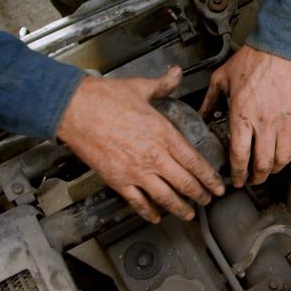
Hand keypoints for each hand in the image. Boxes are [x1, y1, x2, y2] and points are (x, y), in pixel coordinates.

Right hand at [57, 67, 223, 221]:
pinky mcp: (117, 180)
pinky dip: (148, 212)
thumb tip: (175, 74)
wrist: (73, 109)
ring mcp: (135, 171)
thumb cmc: (103, 98)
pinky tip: (155, 216)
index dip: (209, 177)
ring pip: (165, 197)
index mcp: (163, 133)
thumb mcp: (140, 87)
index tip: (217, 185)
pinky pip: (137, 202)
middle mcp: (153, 156)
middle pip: (184, 183)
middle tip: (208, 200)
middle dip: (199, 195)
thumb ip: (162, 84)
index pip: (194, 161)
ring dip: (180, 208)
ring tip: (189, 214)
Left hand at [200, 45, 290, 186]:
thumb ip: (210, 100)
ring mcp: (285, 122)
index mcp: (242, 116)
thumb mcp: (222, 78)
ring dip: (274, 171)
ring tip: (269, 172)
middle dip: (256, 178)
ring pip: (282, 160)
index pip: (239, 157)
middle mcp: (264, 124)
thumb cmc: (252, 60)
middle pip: (261, 164)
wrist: (281, 47)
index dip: (237, 175)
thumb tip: (202, 115)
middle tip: (252, 180)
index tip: (236, 180)